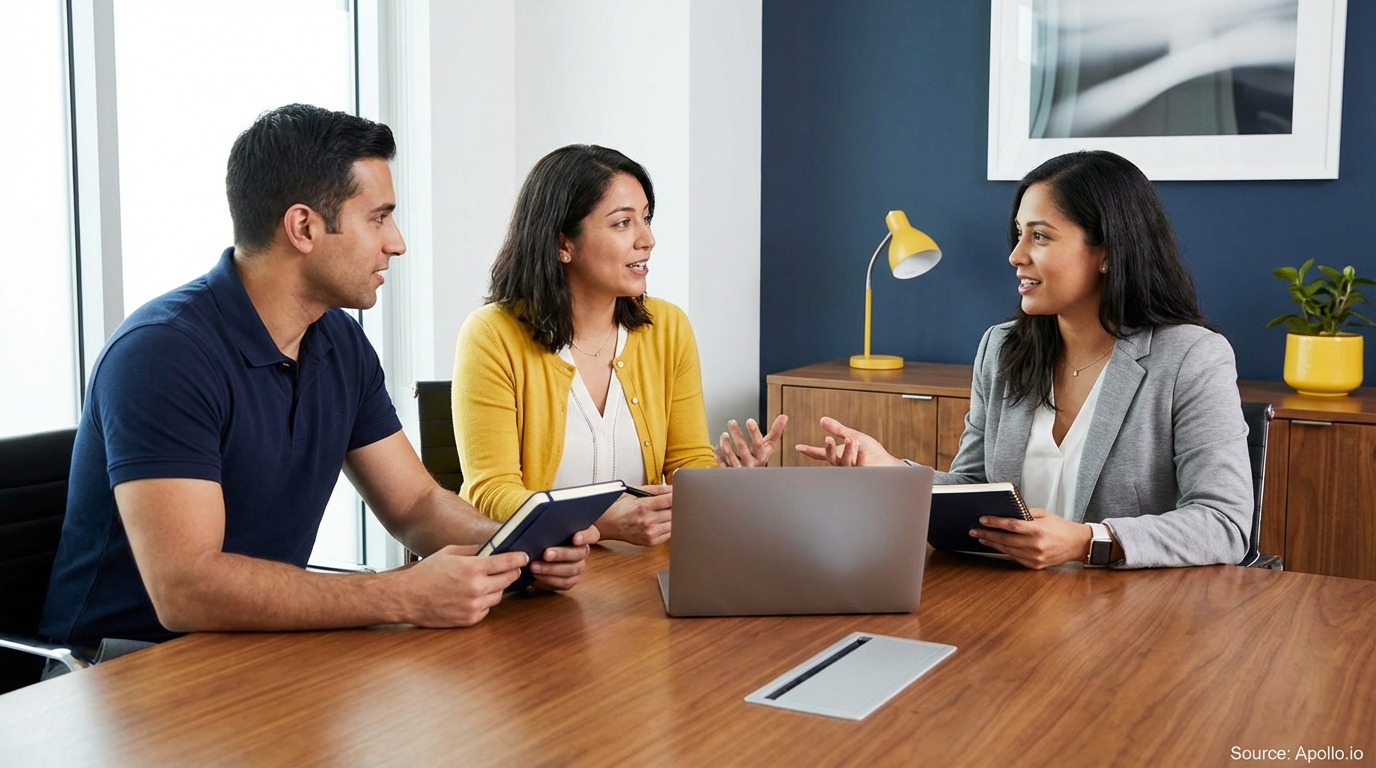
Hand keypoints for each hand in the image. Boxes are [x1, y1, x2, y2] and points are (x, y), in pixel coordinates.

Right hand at [400, 545, 526, 626]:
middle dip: (510, 572)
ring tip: (485, 581)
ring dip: (497, 588)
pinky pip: (487, 609)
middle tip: (509, 568)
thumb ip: (474, 550)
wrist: (406, 597)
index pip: (507, 563)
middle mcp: (477, 588)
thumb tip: (493, 547)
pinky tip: (473, 595)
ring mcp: (474, 606)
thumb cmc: (426, 573)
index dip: (518, 559)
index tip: (524, 557)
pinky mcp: (470, 620)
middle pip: (508, 580)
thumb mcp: (450, 553)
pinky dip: (485, 602)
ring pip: (499, 595)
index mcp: (473, 568)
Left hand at [529, 525, 599, 590]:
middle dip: (562, 554)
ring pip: (573, 569)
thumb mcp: (548, 524)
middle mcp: (583, 550)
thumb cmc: (545, 533)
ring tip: (534, 566)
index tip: (575, 538)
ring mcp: (578, 565)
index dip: (585, 537)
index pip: (592, 534)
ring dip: (552, 569)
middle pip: (580, 553)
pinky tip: (537, 575)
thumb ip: (550, 523)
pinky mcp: (571, 579)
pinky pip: (566, 583)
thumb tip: (542, 521)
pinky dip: (550, 580)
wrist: (538, 550)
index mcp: (583, 533)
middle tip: (545, 553)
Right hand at [594, 485, 672, 545]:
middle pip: (674, 512)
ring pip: (674, 524)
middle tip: (670, 503)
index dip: (677, 495)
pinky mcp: (651, 542)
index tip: (679, 493)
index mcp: (643, 506)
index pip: (669, 500)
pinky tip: (661, 523)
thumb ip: (656, 489)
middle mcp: (647, 521)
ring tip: (663, 513)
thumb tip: (671, 488)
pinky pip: (669, 534)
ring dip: (672, 518)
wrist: (608, 524)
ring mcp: (650, 533)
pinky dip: (669, 528)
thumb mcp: (635, 493)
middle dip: (675, 506)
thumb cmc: (619, 508)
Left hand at [716, 415, 787, 466]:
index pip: (758, 443)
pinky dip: (719, 454)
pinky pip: (721, 462)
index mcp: (761, 455)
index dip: (754, 432)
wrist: (753, 476)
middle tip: (732, 422)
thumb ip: (776, 431)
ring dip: (726, 443)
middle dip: (736, 433)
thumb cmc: (760, 456)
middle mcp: (750, 463)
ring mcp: (739, 468)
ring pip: (730, 455)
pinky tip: (718, 447)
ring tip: (724, 434)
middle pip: (742, 447)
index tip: (749, 421)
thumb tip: (784, 416)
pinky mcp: (729, 471)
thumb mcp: (769, 445)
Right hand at [793, 417, 901, 466]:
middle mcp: (841, 464)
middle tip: (828, 439)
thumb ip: (837, 429)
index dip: (809, 451)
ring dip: (847, 449)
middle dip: (828, 449)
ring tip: (852, 439)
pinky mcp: (859, 474)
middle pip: (830, 458)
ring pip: (843, 461)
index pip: (821, 453)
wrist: (887, 463)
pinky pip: (854, 465)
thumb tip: (823, 420)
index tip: (798, 447)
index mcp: (838, 455)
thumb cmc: (872, 451)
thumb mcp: (853, 435)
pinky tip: (859, 448)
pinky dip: (856, 453)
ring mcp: (850, 471)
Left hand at [969, 508, 1093, 568]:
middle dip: (988, 534)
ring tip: (982, 537)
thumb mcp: (1044, 514)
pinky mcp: (1035, 565)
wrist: (1077, 544)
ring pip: (1008, 550)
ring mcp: (1036, 557)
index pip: (1011, 525)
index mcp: (1038, 530)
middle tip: (974, 530)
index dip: (995, 523)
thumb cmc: (1060, 526)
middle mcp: (1036, 545)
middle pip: (1006, 540)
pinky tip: (996, 545)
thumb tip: (1005, 513)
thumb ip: (1025, 514)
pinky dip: (1004, 551)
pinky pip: (1015, 557)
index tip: (982, 520)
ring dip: (993, 544)